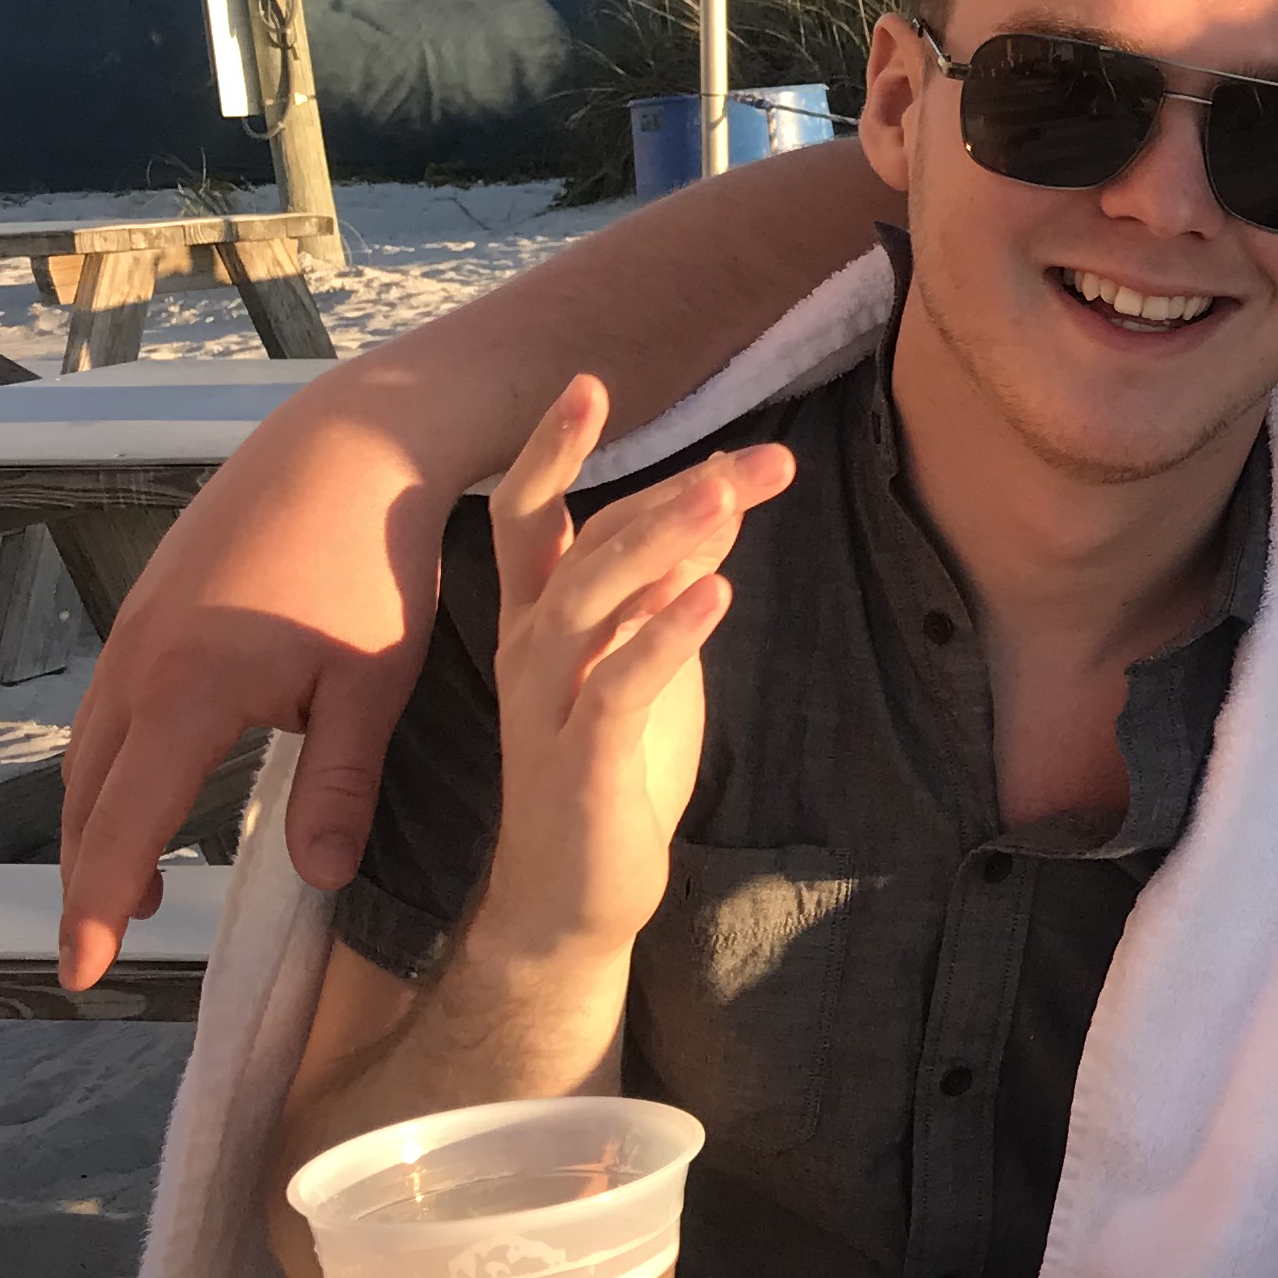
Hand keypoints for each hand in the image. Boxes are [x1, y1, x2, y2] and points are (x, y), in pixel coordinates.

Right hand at [57, 388, 459, 986]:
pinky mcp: (150, 605)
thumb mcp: (372, 683)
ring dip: (104, 821)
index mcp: (186, 695)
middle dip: (90, 876)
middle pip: (90, 797)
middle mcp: (137, 666)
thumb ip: (340, 785)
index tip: (86, 971)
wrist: (353, 446)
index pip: (124, 828)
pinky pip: (114, 706)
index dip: (97, 906)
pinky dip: (118, 764)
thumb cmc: (374, 561)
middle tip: (103, 942)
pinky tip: (153, 785)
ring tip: (130, 884)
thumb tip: (318, 878)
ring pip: (94, 750)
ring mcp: (135, 630)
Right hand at [474, 380, 790, 960]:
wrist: (573, 895)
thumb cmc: (612, 767)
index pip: (529, 517)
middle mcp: (532, 653)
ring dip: (660, 543)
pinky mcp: (585, 761)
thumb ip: (670, 579)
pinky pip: (621, 686)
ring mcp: (552, 706)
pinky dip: (668, 636)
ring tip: (725, 494)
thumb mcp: (649, 657)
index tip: (586, 382)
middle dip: (660, 493)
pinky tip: (717, 593)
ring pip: (592, 603)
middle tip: (747, 458)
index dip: (553, 450)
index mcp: (540, 622)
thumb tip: (714, 495)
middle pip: (579, 548)